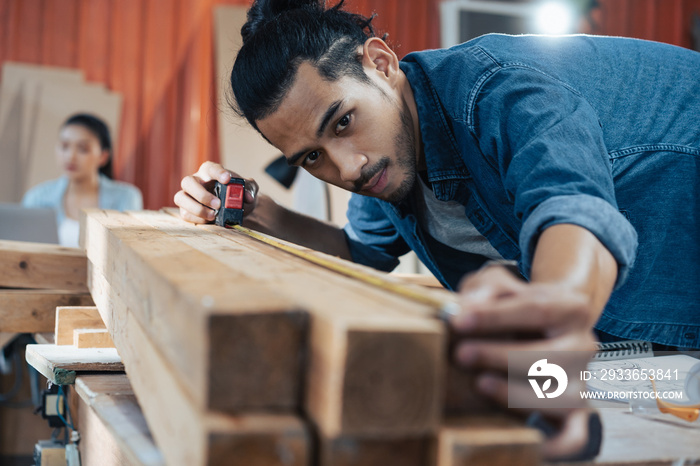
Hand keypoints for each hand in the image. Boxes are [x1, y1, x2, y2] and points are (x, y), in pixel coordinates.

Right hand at [174, 161, 258, 223]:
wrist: (235, 207)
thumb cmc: (238, 194)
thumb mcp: (248, 189)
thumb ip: (250, 189)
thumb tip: (248, 197)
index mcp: (209, 171)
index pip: (210, 168)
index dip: (217, 173)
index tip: (228, 179)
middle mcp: (196, 181)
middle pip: (187, 182)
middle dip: (202, 194)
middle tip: (218, 204)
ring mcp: (188, 195)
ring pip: (180, 198)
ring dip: (196, 208)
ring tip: (213, 215)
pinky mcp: (187, 210)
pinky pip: (185, 213)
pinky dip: (197, 218)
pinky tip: (210, 220)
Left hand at [450, 264, 597, 458]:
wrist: (544, 322)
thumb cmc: (513, 304)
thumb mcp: (498, 283)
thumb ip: (486, 288)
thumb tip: (469, 307)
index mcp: (571, 307)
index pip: (536, 309)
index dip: (496, 316)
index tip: (459, 320)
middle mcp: (584, 344)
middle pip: (551, 356)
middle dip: (501, 356)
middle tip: (461, 354)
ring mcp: (582, 381)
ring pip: (562, 397)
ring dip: (517, 394)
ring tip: (480, 383)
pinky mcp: (575, 412)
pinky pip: (574, 435)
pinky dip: (556, 446)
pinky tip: (526, 441)